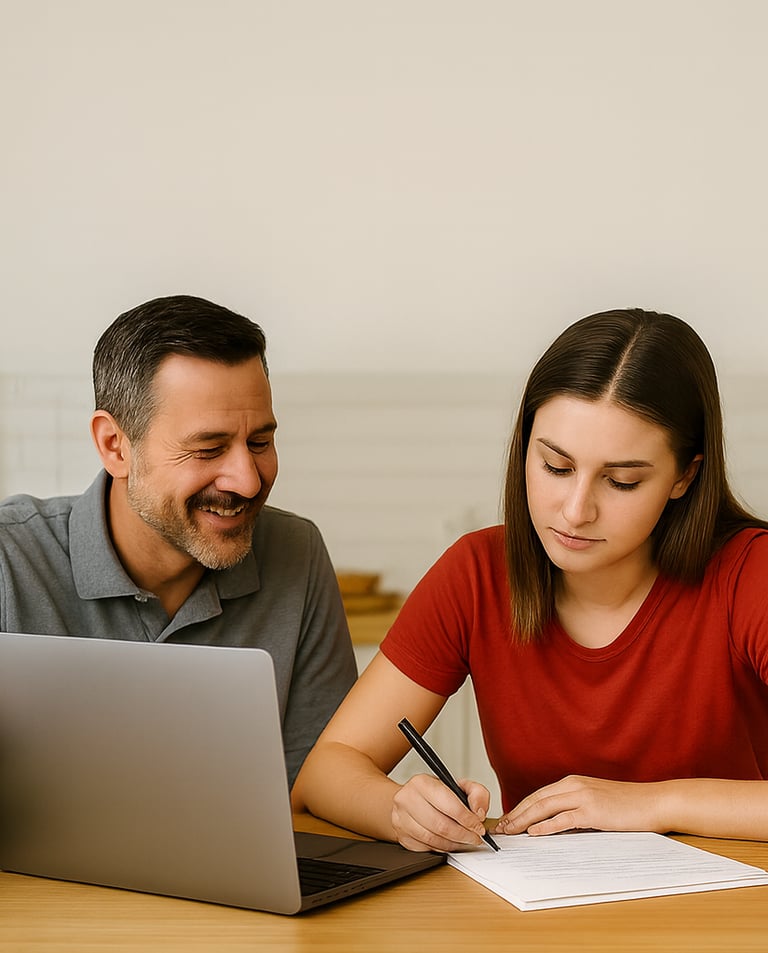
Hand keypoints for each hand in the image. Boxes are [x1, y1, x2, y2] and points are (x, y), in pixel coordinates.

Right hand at [391, 773, 491, 851]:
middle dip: (463, 835)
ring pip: (432, 839)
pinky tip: (449, 843)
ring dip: (453, 844)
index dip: (468, 819)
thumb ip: (477, 793)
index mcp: (422, 783)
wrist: (410, 799)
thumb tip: (479, 812)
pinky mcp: (401, 835)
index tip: (478, 827)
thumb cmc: (435, 793)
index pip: (449, 805)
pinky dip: (441, 849)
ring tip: (464, 841)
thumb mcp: (458, 785)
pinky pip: (425, 848)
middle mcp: (408, 799)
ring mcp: (401, 818)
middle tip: (475, 838)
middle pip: (441, 825)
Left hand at [492, 775, 668, 836]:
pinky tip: (534, 833)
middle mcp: (574, 785)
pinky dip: (546, 825)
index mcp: (573, 782)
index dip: (521, 807)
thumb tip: (554, 825)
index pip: (539, 795)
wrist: (653, 802)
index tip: (508, 820)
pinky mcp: (593, 811)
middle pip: (536, 799)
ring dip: (524, 820)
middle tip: (502, 828)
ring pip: (545, 807)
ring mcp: (583, 797)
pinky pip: (563, 818)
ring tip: (511, 831)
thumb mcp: (595, 801)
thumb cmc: (627, 805)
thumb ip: (575, 808)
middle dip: (516, 814)